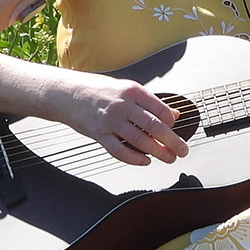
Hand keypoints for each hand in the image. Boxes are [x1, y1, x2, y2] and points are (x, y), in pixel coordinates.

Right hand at [68, 74, 189, 165]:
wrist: (66, 93)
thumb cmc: (97, 90)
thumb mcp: (125, 88)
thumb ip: (149, 102)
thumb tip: (173, 114)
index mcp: (132, 90)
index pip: (160, 109)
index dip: (172, 123)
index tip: (177, 130)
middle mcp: (123, 105)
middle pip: (154, 127)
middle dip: (172, 141)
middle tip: (183, 150)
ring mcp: (110, 121)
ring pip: (140, 141)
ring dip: (158, 152)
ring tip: (169, 158)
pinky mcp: (99, 134)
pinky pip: (120, 151)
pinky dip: (134, 159)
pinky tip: (145, 161)